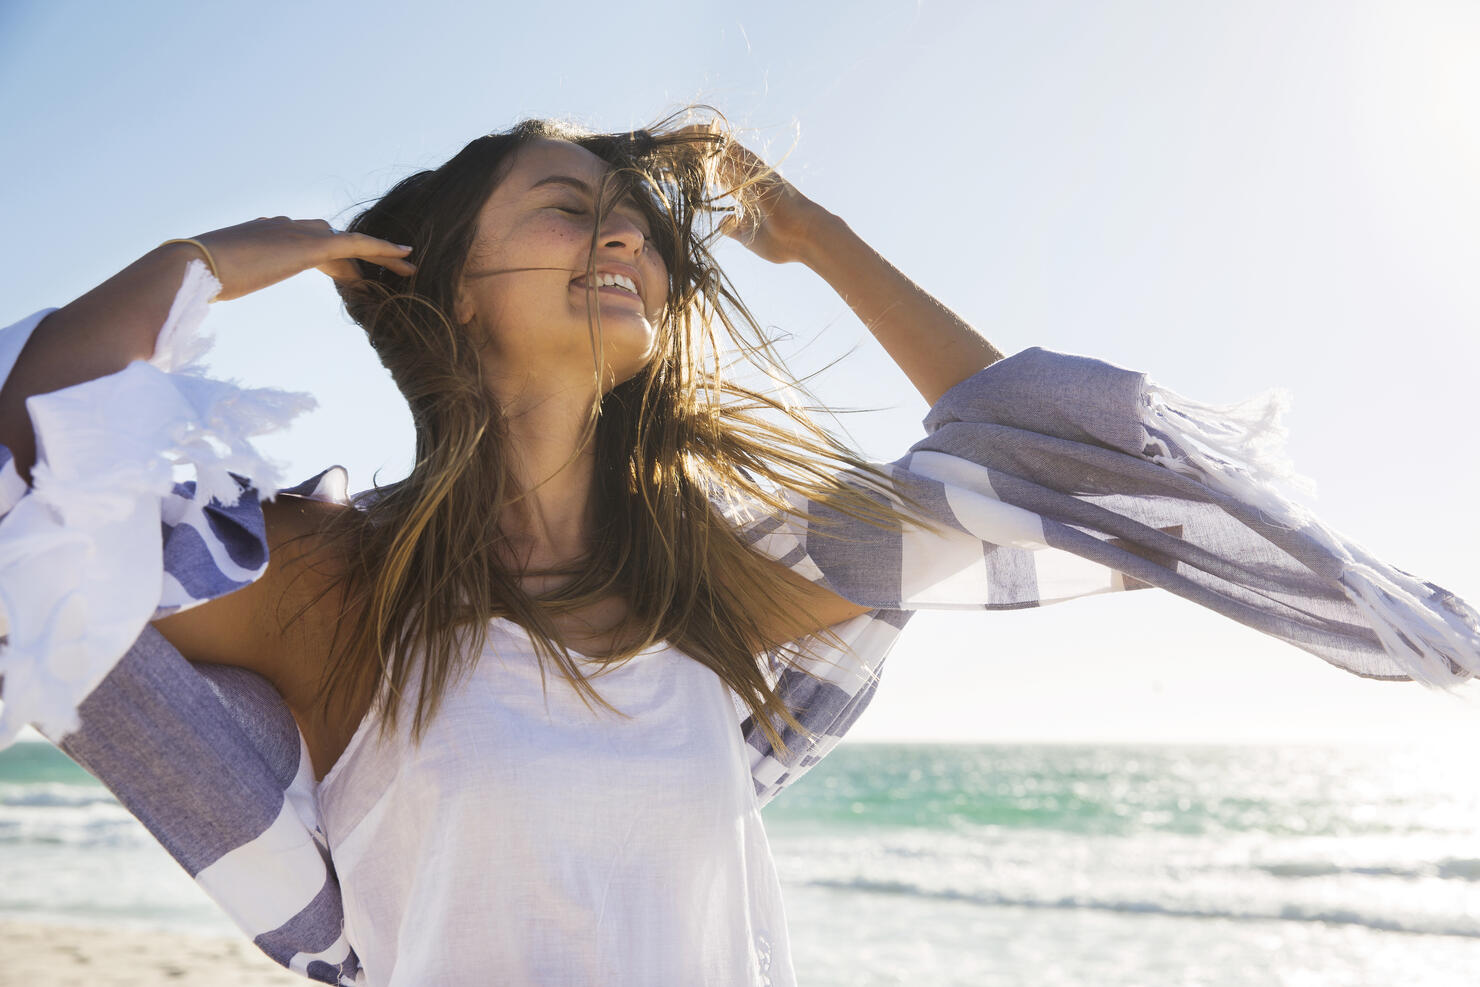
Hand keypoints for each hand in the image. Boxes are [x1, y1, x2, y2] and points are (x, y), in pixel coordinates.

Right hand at [178, 217, 415, 301]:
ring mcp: (297, 230)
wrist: (192, 263)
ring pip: (349, 239)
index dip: (335, 260)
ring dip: (379, 254)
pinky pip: (357, 243)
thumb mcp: (218, 281)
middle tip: (390, 267)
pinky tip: (405, 254)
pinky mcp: (310, 243)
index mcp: (266, 233)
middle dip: (362, 254)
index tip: (353, 274)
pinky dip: (382, 247)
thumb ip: (227, 279)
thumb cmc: (196, 278)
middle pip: (334, 238)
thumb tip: (210, 287)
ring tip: (408, 267)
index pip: (309, 242)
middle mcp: (285, 225)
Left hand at [677, 124, 832, 265]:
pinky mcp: (756, 169)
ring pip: (720, 149)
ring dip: (697, 141)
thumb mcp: (748, 237)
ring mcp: (752, 171)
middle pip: (714, 157)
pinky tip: (692, 134)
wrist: (806, 239)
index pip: (715, 174)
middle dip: (690, 152)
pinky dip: (711, 142)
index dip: (695, 169)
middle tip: (665, 146)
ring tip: (672, 135)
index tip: (672, 168)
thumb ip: (735, 228)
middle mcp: (747, 177)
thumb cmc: (783, 242)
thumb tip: (724, 224)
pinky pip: (729, 150)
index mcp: (745, 192)